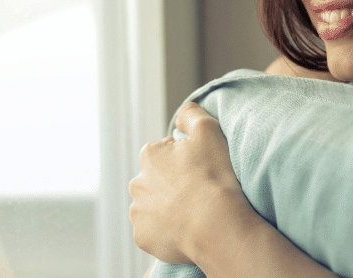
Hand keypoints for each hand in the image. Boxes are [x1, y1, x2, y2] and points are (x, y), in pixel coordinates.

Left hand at [128, 102, 250, 264]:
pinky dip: (166, 231)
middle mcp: (136, 182)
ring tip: (193, 213)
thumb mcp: (209, 130)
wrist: (216, 225)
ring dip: (167, 208)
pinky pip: (154, 232)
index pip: (166, 154)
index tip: (202, 170)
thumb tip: (181, 114)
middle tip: (198, 192)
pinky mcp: (143, 237)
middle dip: (172, 185)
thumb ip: (191, 114)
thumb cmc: (214, 177)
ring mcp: (138, 212)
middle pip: (156, 181)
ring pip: (153, 206)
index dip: (186, 161)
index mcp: (149, 155)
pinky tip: (185, 229)